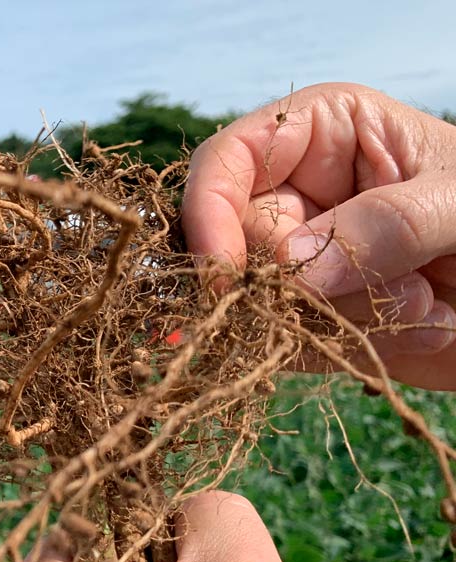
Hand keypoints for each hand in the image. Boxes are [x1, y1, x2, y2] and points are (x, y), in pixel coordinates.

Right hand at [183, 82, 455, 389]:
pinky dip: (355, 350)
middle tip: (404, 286)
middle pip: (236, 243)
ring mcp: (301, 259)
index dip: (210, 213)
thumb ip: (386, 224)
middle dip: (306, 279)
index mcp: (322, 134)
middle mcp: (298, 193)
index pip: (227, 162)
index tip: (225, 273)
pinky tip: (424, 328)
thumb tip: (291, 268)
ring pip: (259, 303)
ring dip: (346, 318)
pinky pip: (291, 346)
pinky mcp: (313, 317)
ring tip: (429, 304)